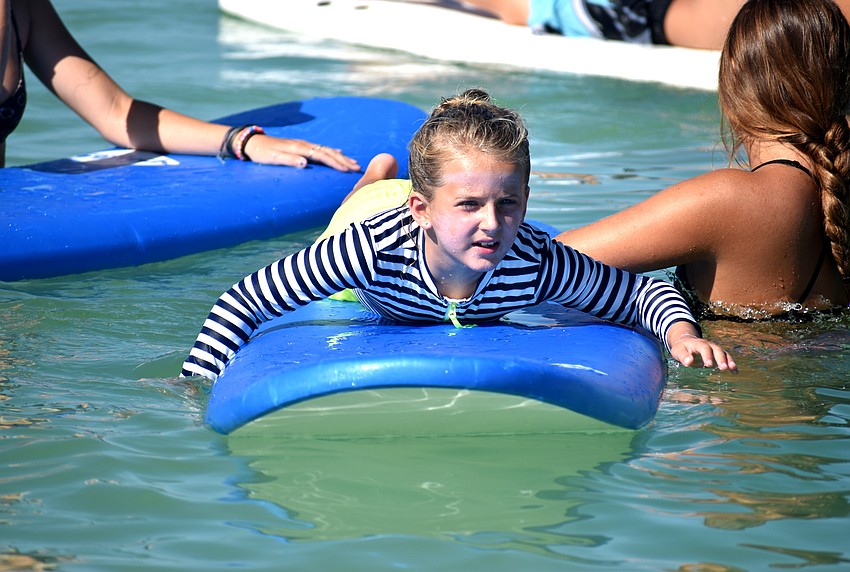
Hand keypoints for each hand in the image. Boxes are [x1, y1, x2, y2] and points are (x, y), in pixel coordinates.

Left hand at [244, 135, 360, 171]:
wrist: (252, 142)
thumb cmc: (262, 153)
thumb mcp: (273, 158)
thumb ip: (289, 160)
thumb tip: (305, 163)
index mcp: (300, 148)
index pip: (323, 156)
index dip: (336, 163)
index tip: (348, 170)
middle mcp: (304, 144)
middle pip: (328, 152)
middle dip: (344, 160)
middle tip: (358, 168)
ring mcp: (303, 144)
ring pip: (327, 150)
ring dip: (341, 157)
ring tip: (353, 162)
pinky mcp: (301, 146)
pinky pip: (321, 149)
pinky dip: (332, 152)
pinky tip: (339, 154)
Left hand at [666, 323, 737, 372]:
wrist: (686, 343)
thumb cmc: (681, 348)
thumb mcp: (678, 351)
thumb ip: (683, 356)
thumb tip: (688, 362)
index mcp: (698, 343)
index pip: (704, 348)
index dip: (707, 356)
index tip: (709, 365)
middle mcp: (709, 345)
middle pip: (716, 350)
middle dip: (720, 359)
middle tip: (723, 368)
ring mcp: (714, 349)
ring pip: (724, 353)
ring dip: (729, 361)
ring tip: (732, 369)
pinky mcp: (718, 354)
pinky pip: (726, 358)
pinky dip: (731, 364)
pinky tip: (735, 372)